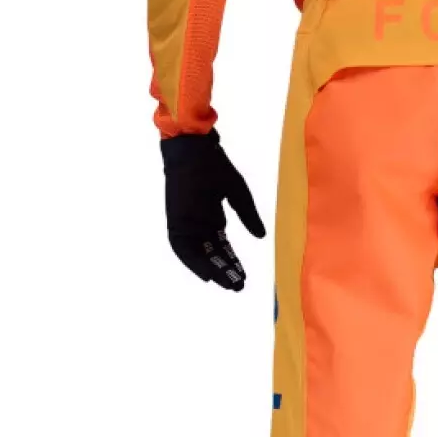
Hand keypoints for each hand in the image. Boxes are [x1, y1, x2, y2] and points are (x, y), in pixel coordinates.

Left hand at [161, 130, 265, 291]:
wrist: (193, 149)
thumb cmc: (215, 165)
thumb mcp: (238, 193)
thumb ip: (248, 216)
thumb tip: (261, 236)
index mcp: (212, 217)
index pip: (222, 247)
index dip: (232, 262)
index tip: (243, 277)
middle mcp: (198, 224)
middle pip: (211, 254)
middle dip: (224, 270)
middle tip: (237, 287)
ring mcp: (186, 223)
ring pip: (198, 254)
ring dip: (210, 270)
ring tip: (225, 283)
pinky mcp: (176, 220)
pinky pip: (182, 248)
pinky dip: (192, 262)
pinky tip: (205, 274)